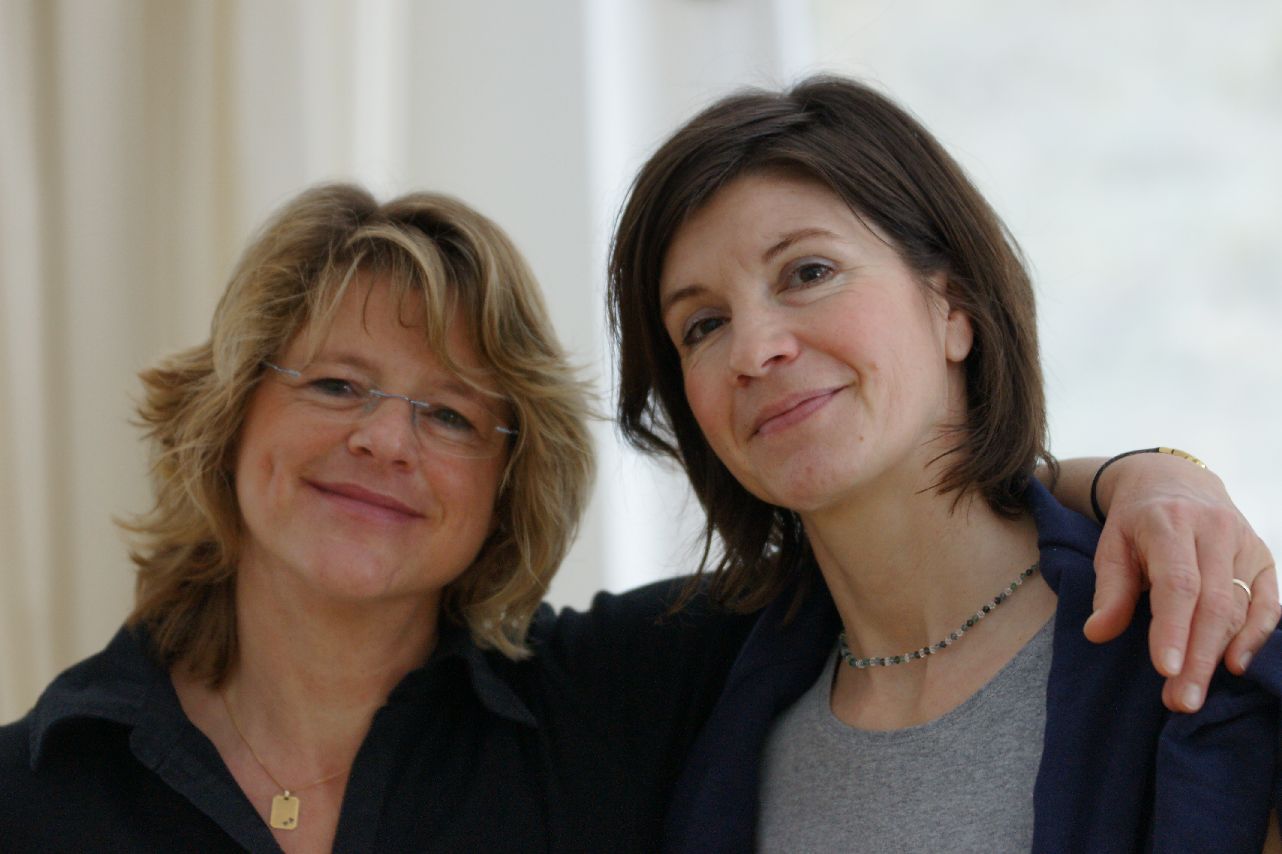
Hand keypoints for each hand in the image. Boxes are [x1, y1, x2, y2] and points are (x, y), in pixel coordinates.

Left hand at [1082, 451, 1277, 712]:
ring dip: (1219, 656)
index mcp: (1170, 522)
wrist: (1175, 481)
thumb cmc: (1137, 521)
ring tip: (1193, 694)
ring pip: (1240, 608)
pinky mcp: (1264, 558)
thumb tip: (1097, 633)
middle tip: (1179, 701)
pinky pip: (1268, 603)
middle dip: (1197, 657)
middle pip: (1213, 603)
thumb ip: (1110, 589)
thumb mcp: (1112, 544)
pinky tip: (1237, 666)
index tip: (1164, 669)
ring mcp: (1245, 544)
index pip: (1178, 583)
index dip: (1173, 628)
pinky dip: (1257, 637)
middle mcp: (1215, 530)